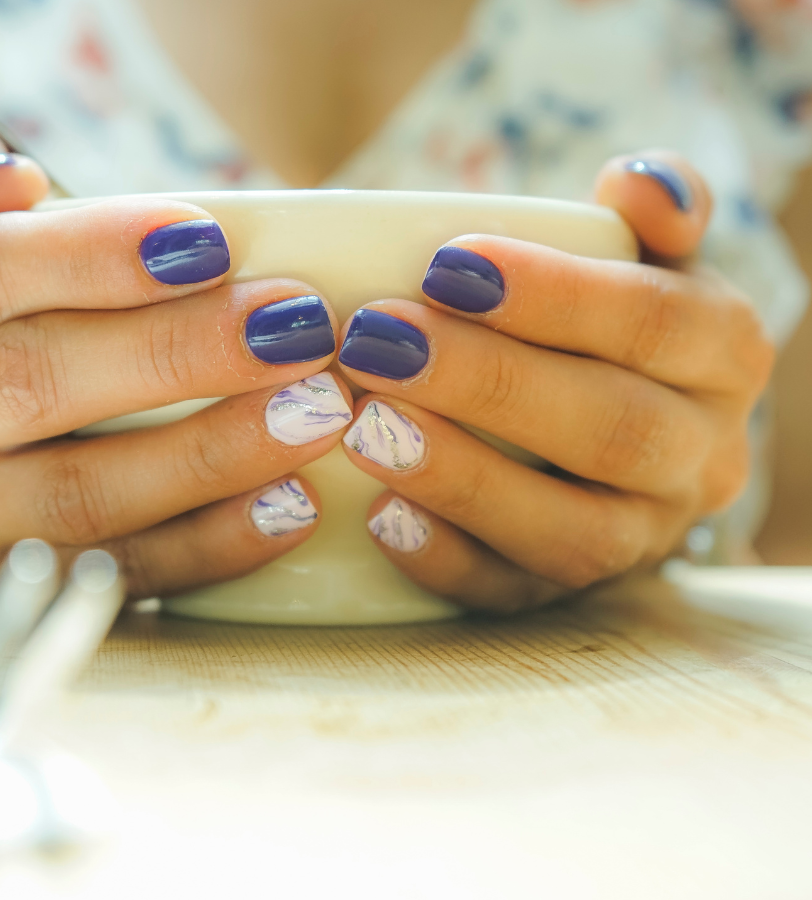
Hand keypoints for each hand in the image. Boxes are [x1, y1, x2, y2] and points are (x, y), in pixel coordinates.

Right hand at [0, 143, 355, 595]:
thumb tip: (2, 173)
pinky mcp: (17, 585)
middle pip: (34, 382)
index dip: (96, 254)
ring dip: (214, 451)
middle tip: (296, 324)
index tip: (211, 241)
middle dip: (178, 351)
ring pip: (82, 495)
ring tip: (317, 409)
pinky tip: (292, 504)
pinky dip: (214, 543)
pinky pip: (120, 574)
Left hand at [337, 151, 774, 610]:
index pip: (654, 323)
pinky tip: (379, 515)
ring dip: (463, 480)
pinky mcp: (569, 595)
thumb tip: (639, 181)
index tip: (447, 264)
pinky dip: (446, 561)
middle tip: (375, 339)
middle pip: (611, 429)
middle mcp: (701, 460)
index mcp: (723, 357)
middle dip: (487, 383)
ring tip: (365, 426)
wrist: (609, 428)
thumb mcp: (645, 259)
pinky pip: (516, 596)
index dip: (554, 295)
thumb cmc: (605, 325)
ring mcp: (639, 539)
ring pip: (572, 532)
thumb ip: (653, 213)